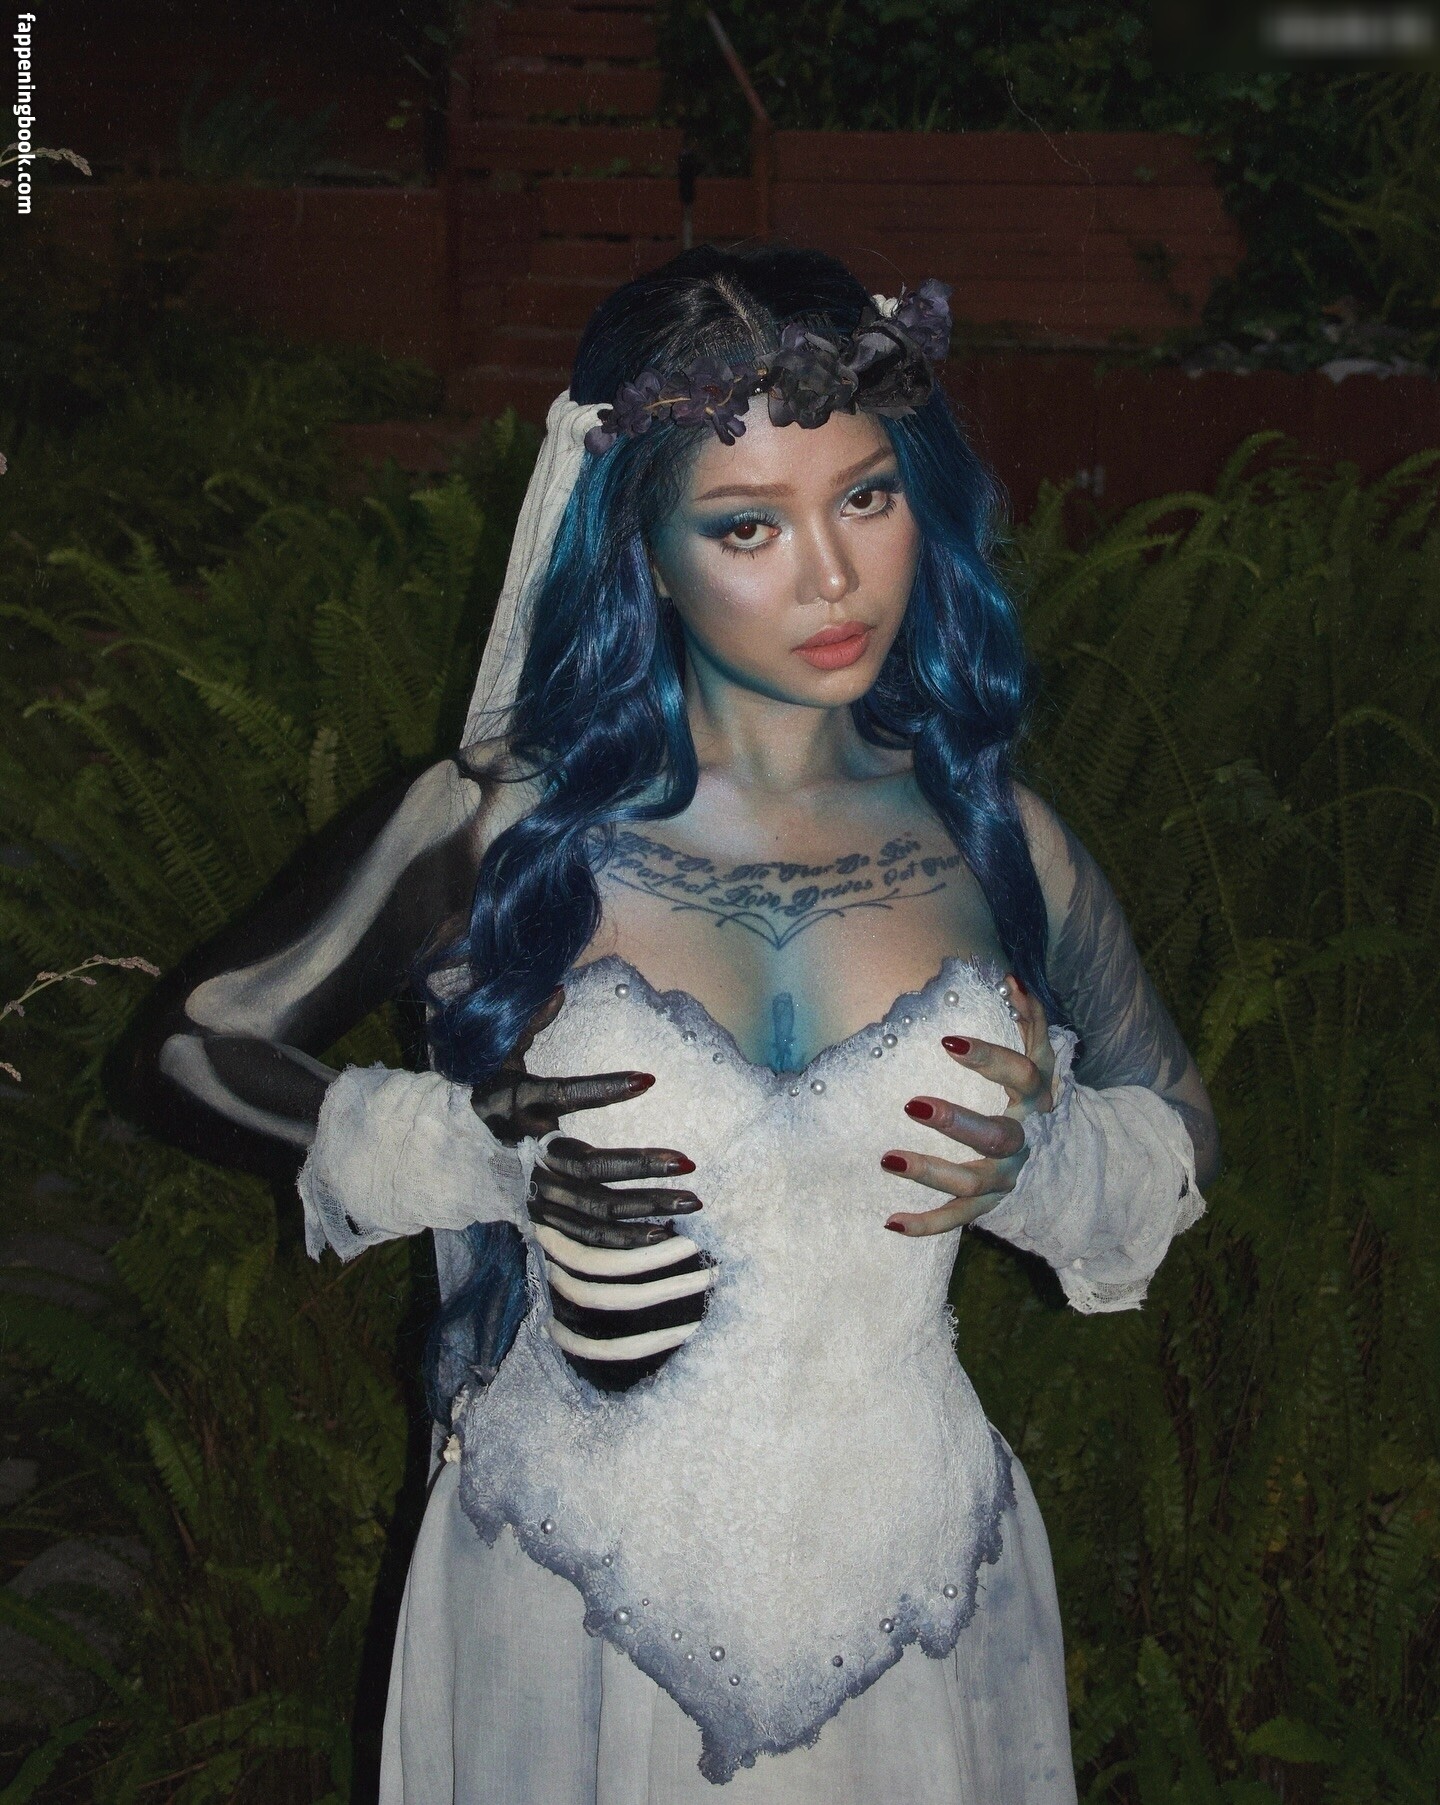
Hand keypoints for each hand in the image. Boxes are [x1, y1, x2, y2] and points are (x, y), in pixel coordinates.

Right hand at [472, 987, 700, 1249]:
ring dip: (647, 1206)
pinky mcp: (545, 1220)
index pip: (566, 1095)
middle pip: (592, 1170)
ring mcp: (537, 1194)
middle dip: (643, 1167)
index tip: (649, 1079)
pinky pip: (590, 1237)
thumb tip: (557, 988)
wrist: (446, 1159)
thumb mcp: (498, 1059)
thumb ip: (527, 1025)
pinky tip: (665, 1232)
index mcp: (519, 1108)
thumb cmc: (485, 1099)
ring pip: (598, 1209)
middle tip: (688, 1163)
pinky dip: (628, 1238)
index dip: (606, 1088)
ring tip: (691, 1198)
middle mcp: (529, 1156)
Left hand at [880, 973, 1055, 1237]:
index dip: (989, 1059)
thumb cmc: (1037, 1098)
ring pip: (973, 1183)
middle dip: (957, 1123)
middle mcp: (1025, 1142)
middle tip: (912, 1104)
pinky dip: (927, 1224)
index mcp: (1038, 1101)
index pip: (1021, 1077)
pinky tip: (890, 1221)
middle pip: (997, 1137)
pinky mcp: (990, 1206)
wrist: (1068, 1163)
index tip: (946, 1041)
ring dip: (931, 1172)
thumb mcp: (1043, 1059)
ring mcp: (1008, 1178)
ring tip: (886, 1159)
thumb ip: (1030, 1019)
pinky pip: (959, 1219)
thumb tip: (1010, 976)